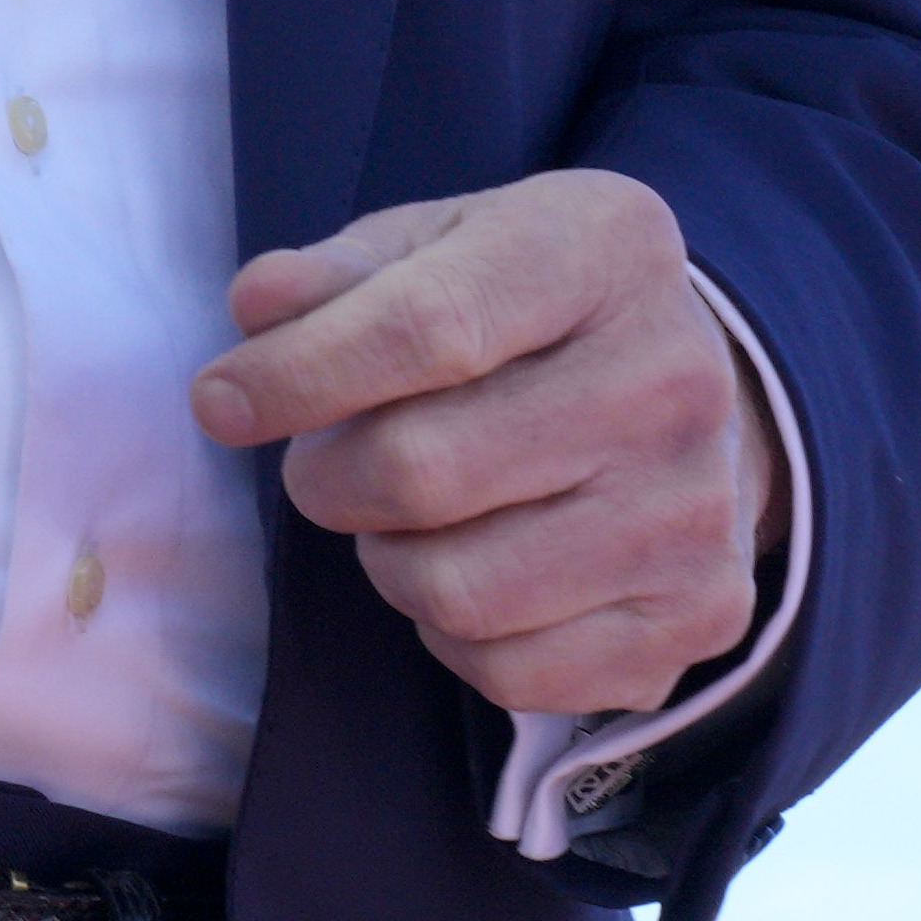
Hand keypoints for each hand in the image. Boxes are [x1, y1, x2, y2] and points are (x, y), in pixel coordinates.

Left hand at [193, 170, 758, 720]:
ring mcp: (697, 508)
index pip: (426, 329)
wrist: (685, 391)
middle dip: (328, 478)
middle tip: (330, 462)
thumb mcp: (433, 249)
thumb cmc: (520, 311)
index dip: (295, 377)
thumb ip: (335, 274)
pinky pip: (511, 671)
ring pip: (454, 589)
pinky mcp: (702, 613)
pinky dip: (452, 636)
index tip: (218, 404)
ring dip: (387, 561)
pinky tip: (473, 569)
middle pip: (422, 471)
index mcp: (603, 253)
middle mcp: (675, 379)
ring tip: (405, 516)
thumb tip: (258, 308)